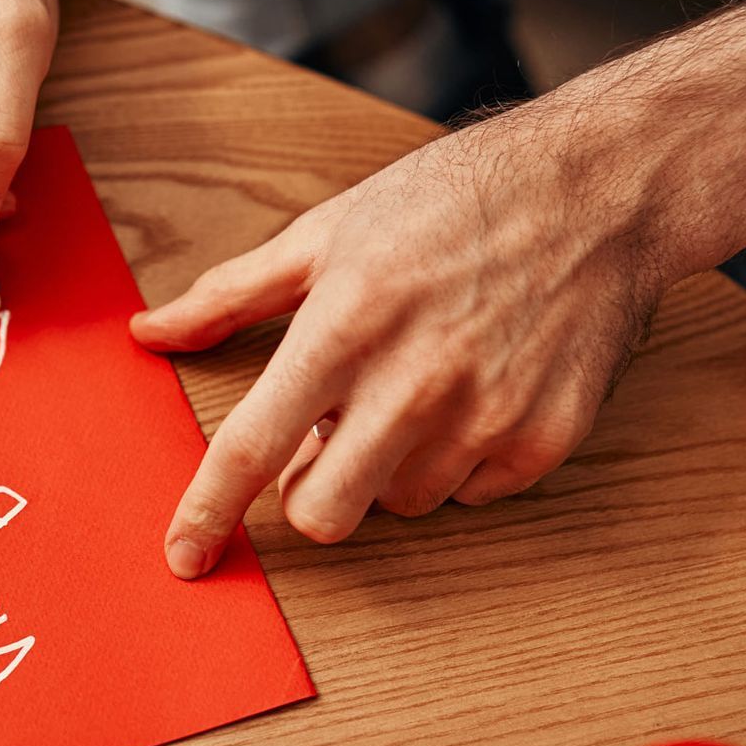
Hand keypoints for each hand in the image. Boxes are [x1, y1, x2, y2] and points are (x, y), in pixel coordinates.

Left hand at [134, 125, 682, 578]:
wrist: (597, 189)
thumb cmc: (451, 200)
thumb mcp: (326, 232)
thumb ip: (229, 294)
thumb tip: (148, 332)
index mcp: (345, 326)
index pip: (253, 446)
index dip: (208, 511)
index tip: (185, 556)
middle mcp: (414, 382)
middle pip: (324, 512)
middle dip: (312, 490)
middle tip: (332, 432)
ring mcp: (486, 417)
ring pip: (398, 504)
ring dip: (389, 465)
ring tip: (416, 385)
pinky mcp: (543, 440)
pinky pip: (470, 495)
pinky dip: (458, 460)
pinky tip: (474, 391)